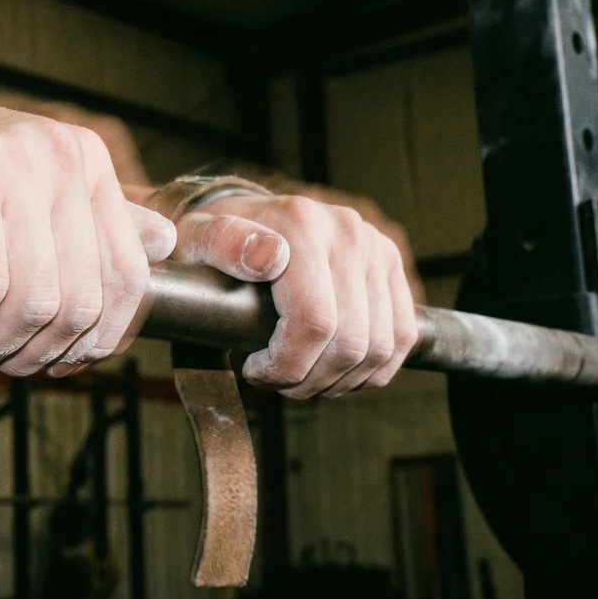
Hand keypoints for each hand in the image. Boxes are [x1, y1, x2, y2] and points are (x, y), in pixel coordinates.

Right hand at [0, 87, 176, 376]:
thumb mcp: (23, 189)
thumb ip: (92, 218)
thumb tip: (165, 242)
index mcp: (86, 161)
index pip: (127, 276)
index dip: (96, 339)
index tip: (53, 362)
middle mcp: (62, 157)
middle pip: (78, 301)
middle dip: (32, 352)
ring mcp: (17, 165)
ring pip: (33, 302)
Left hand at [174, 193, 417, 397]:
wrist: (246, 218)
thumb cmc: (215, 240)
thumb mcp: (196, 238)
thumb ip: (221, 244)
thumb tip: (266, 258)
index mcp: (301, 224)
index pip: (314, 321)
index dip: (286, 364)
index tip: (255, 369)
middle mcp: (346, 230)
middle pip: (349, 343)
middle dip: (310, 379)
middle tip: (278, 380)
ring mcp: (374, 246)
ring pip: (378, 348)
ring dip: (339, 379)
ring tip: (302, 374)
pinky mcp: (390, 264)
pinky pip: (401, 337)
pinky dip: (371, 369)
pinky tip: (334, 369)